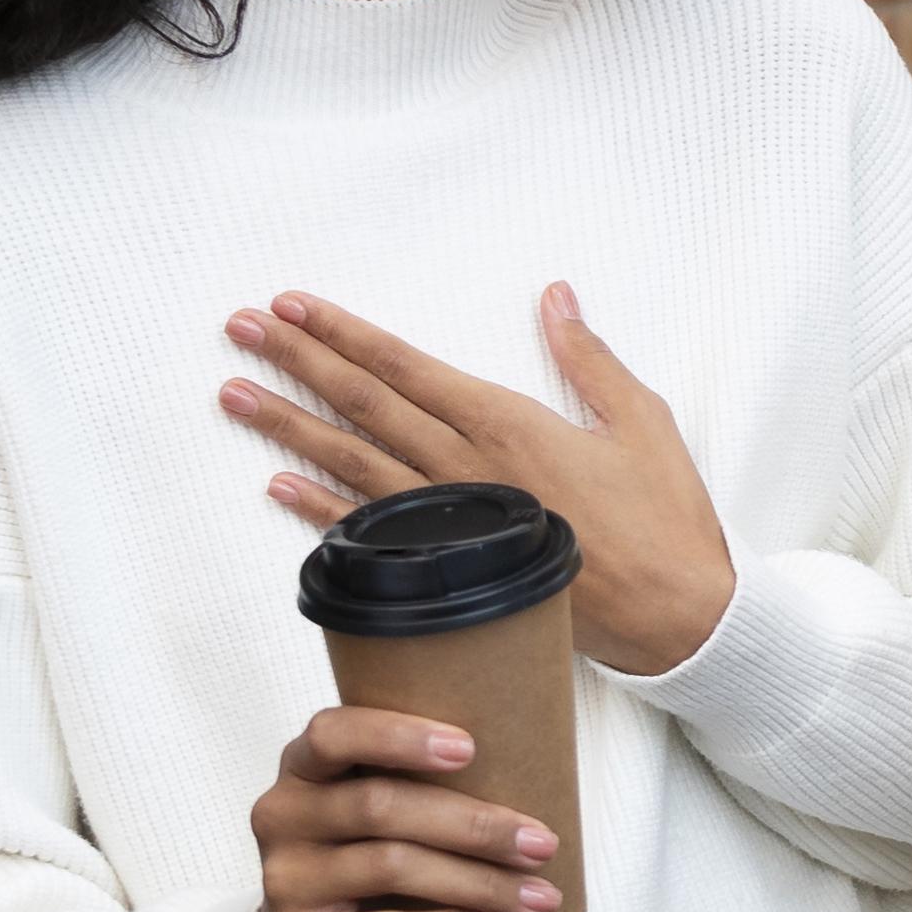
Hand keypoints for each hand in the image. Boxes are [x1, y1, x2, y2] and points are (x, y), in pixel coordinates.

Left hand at [222, 284, 738, 676]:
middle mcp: (467, 468)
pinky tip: (276, 484)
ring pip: (352, 462)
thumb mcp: (641, 420)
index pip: (406, 366)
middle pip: (364, 404)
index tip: (293, 305)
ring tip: (235, 395)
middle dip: (298, 362)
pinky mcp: (454, 569)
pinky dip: (318, 507)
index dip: (345, 333)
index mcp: (509, 423)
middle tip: (241, 328)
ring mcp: (452, 522)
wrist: (676, 616)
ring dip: (288, 426)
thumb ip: (589, 357)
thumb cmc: (665, 519)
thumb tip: (555, 295)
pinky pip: (368, 533)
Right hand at [251, 702, 559, 911]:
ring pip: (390, 868)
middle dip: (473, 824)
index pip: (333, 734)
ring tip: (538, 896)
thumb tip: (537, 765)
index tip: (470, 748)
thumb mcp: (373, 812)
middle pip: (380, 807)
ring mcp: (286, 882)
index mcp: (302, 769)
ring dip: (477, 882)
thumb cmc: (364, 862)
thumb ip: (418, 782)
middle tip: (541, 843)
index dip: (399, 737)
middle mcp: (282, 817)